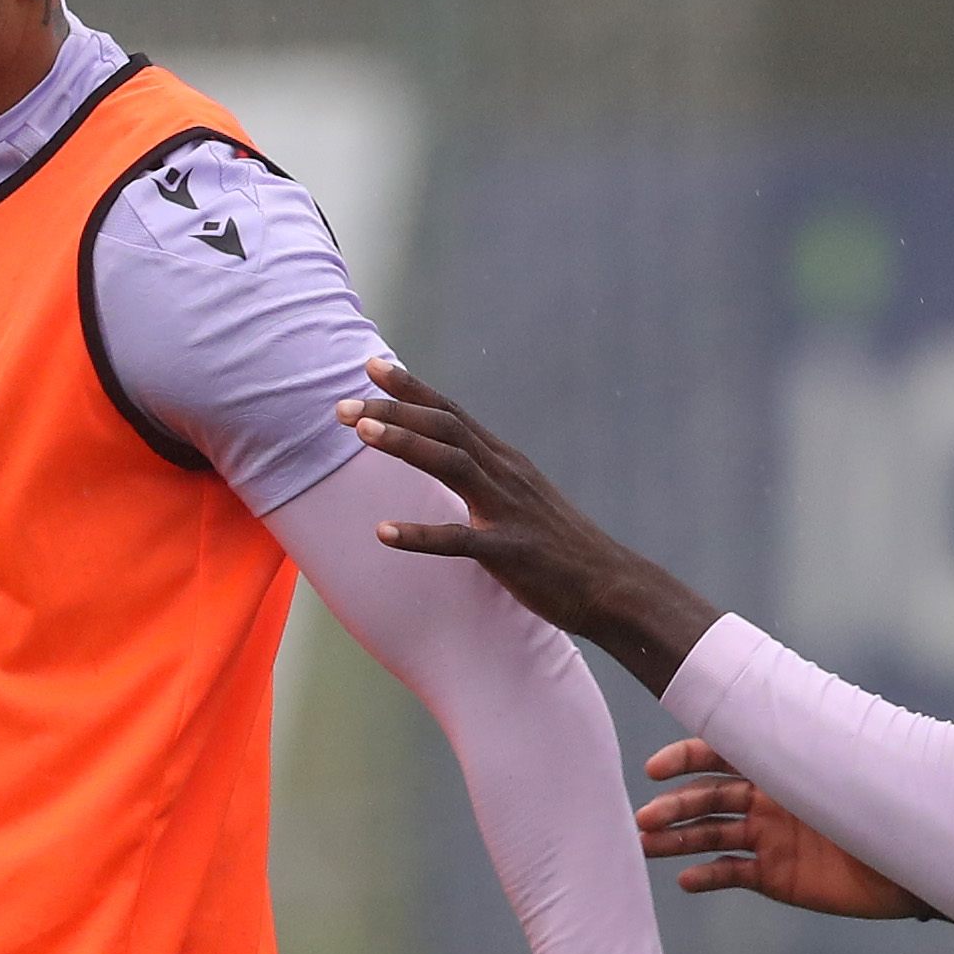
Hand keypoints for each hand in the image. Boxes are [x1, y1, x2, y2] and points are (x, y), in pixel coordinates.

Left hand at [345, 357, 719, 691]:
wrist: (611, 586)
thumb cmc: (557, 547)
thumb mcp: (519, 497)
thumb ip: (484, 475)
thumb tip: (447, 457)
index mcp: (504, 461)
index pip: (451, 413)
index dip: (411, 388)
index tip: (371, 366)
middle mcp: (505, 474)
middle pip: (444, 428)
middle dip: (393, 411)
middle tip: (343, 406)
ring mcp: (509, 510)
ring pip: (452, 464)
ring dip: (405, 445)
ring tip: (362, 434)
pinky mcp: (511, 551)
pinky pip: (460, 541)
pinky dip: (421, 535)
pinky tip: (384, 532)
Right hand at [636, 737, 929, 921]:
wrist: (918, 865)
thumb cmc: (890, 809)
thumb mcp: (849, 774)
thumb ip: (808, 752)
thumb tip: (771, 712)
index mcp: (784, 767)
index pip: (723, 755)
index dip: (684, 759)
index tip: (654, 770)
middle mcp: (771, 800)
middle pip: (707, 798)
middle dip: (672, 807)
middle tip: (641, 822)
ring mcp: (770, 839)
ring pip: (710, 836)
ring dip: (676, 841)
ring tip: (646, 848)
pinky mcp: (776, 876)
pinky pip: (730, 873)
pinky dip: (706, 876)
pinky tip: (685, 880)